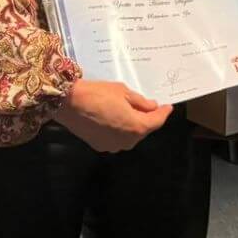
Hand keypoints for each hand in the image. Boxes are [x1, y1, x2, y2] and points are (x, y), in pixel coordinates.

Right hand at [52, 80, 172, 152]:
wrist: (69, 103)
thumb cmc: (97, 93)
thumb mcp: (122, 91)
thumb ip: (140, 102)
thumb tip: (152, 107)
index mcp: (136, 127)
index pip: (156, 122)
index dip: (163, 113)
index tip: (167, 107)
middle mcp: (127, 141)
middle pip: (143, 130)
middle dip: (147, 118)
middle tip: (148, 106)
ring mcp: (113, 146)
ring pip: (130, 136)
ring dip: (132, 125)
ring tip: (129, 110)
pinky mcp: (100, 146)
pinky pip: (116, 138)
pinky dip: (119, 130)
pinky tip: (114, 118)